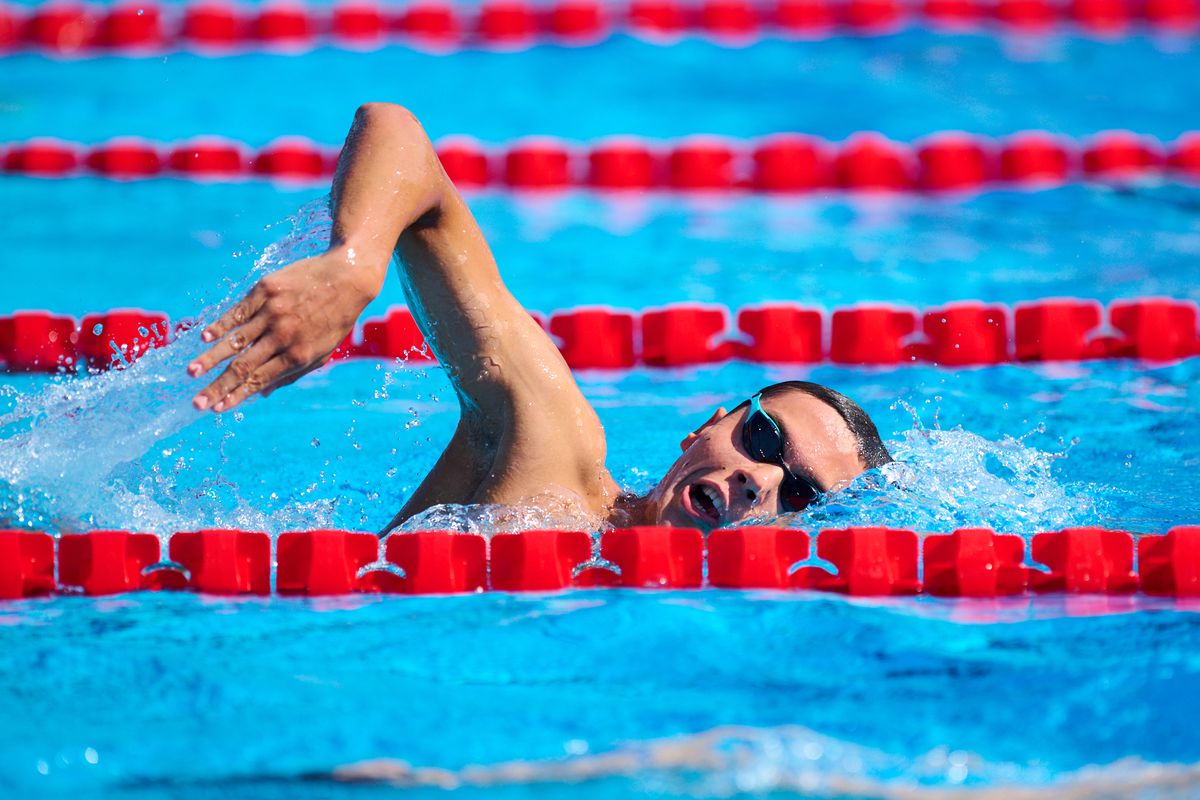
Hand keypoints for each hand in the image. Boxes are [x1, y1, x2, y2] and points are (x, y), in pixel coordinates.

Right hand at [188, 247, 383, 411]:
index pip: (260, 380)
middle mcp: (284, 336)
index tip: (217, 409)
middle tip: (196, 403)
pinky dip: (220, 325)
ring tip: (191, 372)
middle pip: (243, 366)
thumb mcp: (321, 351)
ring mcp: (273, 313)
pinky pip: (238, 311)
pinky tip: (205, 337)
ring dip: (210, 358)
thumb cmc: (335, 318)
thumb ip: (291, 373)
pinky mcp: (265, 290)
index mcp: (298, 355)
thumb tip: (262, 393)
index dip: (237, 395)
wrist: (347, 276)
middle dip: (218, 387)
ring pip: (235, 340)